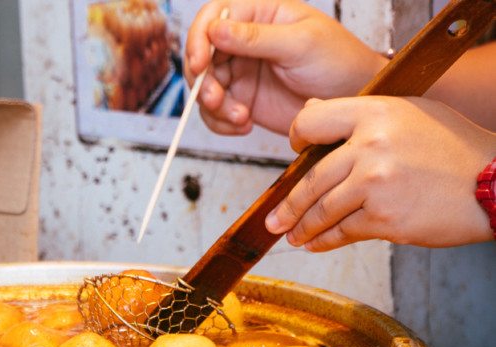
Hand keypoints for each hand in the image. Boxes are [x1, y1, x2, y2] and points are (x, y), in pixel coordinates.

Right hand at [185, 0, 384, 135]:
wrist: (355, 100)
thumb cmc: (340, 61)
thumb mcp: (300, 43)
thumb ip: (256, 37)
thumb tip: (216, 29)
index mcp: (260, 15)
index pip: (214, 17)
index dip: (199, 39)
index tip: (199, 64)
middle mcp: (245, 41)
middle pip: (203, 55)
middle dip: (204, 81)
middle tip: (216, 100)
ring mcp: (243, 72)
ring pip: (206, 86)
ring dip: (214, 106)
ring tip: (240, 117)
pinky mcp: (244, 100)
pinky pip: (216, 112)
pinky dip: (222, 122)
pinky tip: (244, 124)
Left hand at [266, 96, 495, 250]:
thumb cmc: (453, 148)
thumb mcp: (409, 113)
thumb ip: (359, 114)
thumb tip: (309, 112)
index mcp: (374, 112)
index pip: (312, 122)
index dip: (297, 140)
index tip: (294, 157)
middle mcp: (370, 145)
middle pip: (310, 178)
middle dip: (288, 205)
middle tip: (274, 219)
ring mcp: (374, 183)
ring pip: (321, 210)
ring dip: (302, 227)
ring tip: (292, 235)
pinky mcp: (384, 218)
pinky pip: (342, 231)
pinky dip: (325, 240)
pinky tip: (316, 243)